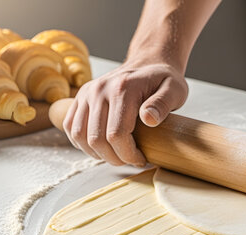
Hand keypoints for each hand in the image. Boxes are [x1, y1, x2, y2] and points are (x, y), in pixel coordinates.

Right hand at [63, 62, 187, 165]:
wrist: (148, 63)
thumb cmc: (163, 80)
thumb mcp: (175, 90)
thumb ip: (163, 104)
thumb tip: (149, 119)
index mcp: (122, 89)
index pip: (116, 134)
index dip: (127, 154)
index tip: (140, 159)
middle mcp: (99, 90)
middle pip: (96, 139)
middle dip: (114, 158)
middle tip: (130, 160)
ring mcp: (87, 93)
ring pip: (79, 136)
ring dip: (97, 153)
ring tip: (116, 155)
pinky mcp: (80, 97)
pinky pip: (71, 127)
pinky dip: (82, 143)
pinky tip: (101, 147)